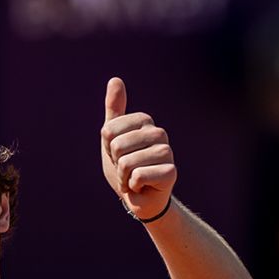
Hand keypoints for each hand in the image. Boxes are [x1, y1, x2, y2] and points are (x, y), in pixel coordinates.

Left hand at [100, 76, 176, 220]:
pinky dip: (134, 186)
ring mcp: (167, 151)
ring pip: (126, 162)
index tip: (118, 156)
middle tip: (127, 170)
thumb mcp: (112, 139)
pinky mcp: (170, 172)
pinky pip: (138, 176)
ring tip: (134, 178)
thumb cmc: (125, 169)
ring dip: (124, 177)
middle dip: (116, 164)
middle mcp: (158, 133)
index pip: (108, 131)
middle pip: (117, 146)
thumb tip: (115, 79)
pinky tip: (143, 187)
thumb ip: (114, 111)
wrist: (140, 199)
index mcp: (144, 122)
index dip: (108, 148)